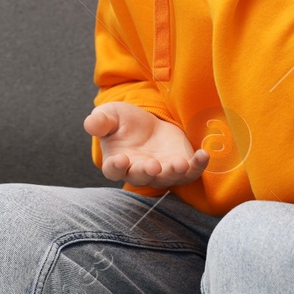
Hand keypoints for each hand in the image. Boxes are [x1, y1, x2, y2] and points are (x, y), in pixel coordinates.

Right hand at [82, 102, 208, 187]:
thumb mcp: (111, 115)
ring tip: (180, 164)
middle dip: (147, 172)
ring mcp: (162, 171)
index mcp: (117, 162)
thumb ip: (101, 121)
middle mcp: (139, 171)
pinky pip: (191, 172)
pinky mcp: (181, 167)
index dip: (116, 167)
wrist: (149, 124)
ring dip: (174, 173)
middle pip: (142, 177)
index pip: (114, 170)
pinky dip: (198, 166)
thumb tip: (90, 124)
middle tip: (152, 165)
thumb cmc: (124, 122)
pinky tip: (203, 155)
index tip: (121, 159)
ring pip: (167, 178)